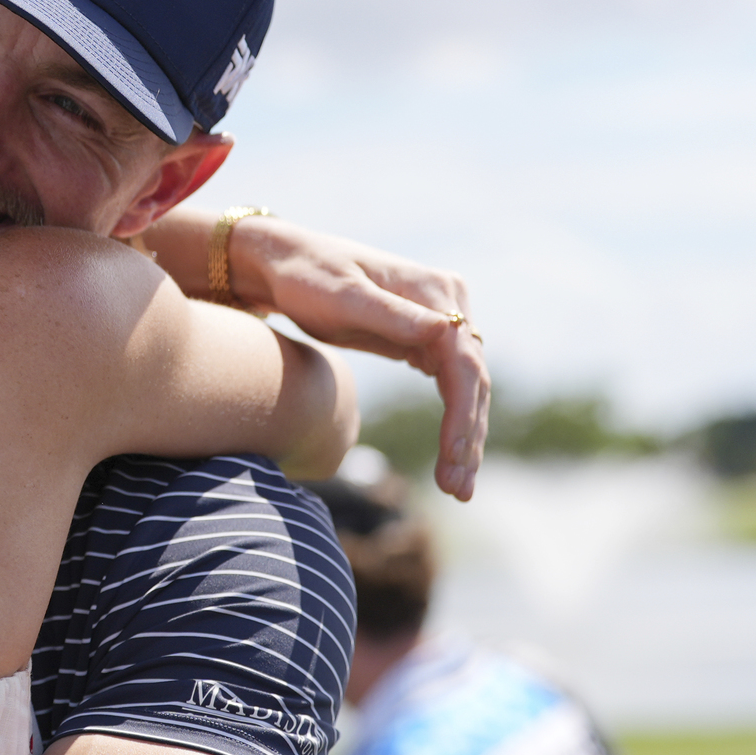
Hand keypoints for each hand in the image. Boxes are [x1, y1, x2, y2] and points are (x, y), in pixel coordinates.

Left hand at [229, 218, 488, 499]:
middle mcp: (449, 303)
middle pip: (472, 380)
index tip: (454, 458)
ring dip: (464, 437)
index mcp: (436, 291)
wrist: (283, 263)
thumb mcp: (343, 297)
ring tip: (456, 488)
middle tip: (457, 491)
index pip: (464, 362)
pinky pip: (449, 385)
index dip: (462, 414)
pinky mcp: (425, 338)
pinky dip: (451, 422)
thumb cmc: (306, 278)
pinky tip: (450, 458)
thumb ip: (391, 314)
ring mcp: (440, 320)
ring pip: (466, 388)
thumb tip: (445, 330)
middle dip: (466, 437)